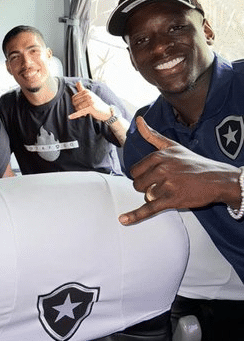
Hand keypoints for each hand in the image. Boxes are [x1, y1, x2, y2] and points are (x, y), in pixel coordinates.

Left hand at [68, 81, 113, 121]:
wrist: (106, 111)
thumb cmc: (96, 103)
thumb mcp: (89, 94)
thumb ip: (82, 88)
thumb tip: (78, 81)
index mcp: (86, 91)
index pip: (74, 97)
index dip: (75, 103)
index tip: (80, 105)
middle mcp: (88, 95)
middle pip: (75, 102)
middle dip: (77, 107)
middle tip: (83, 109)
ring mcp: (90, 101)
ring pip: (78, 107)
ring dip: (79, 111)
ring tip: (85, 112)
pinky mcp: (91, 107)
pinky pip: (81, 112)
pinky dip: (75, 115)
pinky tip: (70, 117)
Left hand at [119, 116, 240, 224]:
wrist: (217, 179)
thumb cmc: (194, 163)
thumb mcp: (172, 146)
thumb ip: (152, 135)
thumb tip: (139, 120)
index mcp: (158, 156)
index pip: (135, 171)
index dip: (144, 176)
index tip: (156, 175)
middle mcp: (161, 169)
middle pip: (138, 185)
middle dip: (149, 187)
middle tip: (166, 184)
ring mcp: (166, 185)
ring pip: (146, 196)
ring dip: (157, 197)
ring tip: (173, 190)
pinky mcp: (172, 200)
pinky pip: (149, 209)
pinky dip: (135, 215)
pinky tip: (123, 220)